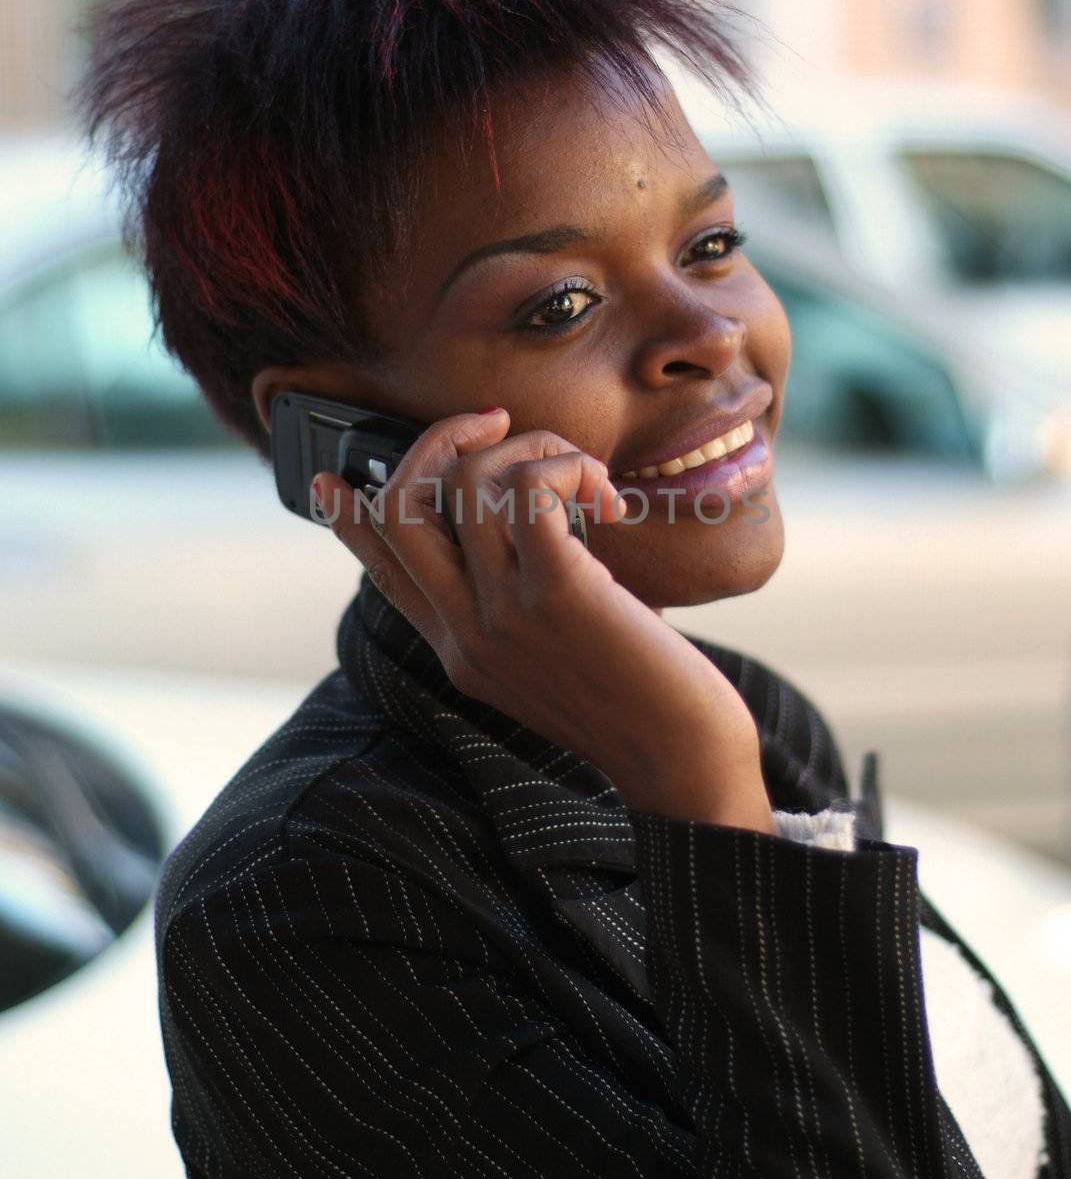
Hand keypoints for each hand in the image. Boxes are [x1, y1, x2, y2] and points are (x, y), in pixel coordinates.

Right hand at [314, 408, 773, 832]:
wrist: (679, 757)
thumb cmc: (635, 699)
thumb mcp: (551, 657)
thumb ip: (516, 606)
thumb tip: (527, 527)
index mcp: (457, 649)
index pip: (382, 571)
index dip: (347, 518)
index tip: (331, 479)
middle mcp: (466, 631)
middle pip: (400, 508)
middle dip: (439, 440)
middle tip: (496, 421)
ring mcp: (504, 613)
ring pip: (468, 482)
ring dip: (531, 448)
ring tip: (583, 474)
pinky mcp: (557, 591)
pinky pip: (529, 489)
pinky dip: (566, 467)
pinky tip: (605, 497)